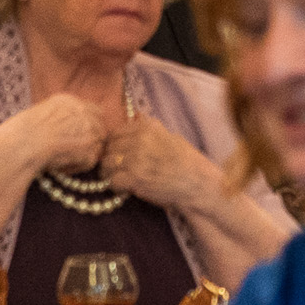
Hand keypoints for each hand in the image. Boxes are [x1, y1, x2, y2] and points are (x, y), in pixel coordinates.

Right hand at [0, 92, 116, 180]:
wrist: (16, 148)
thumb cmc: (17, 137)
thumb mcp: (38, 117)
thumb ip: (58, 120)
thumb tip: (71, 132)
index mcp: (66, 100)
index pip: (93, 110)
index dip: (90, 126)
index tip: (81, 138)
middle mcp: (80, 110)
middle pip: (100, 127)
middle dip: (91, 142)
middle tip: (76, 155)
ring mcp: (86, 127)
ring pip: (96, 146)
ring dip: (81, 156)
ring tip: (60, 162)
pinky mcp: (87, 147)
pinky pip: (90, 162)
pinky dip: (76, 168)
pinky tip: (59, 168)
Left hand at [98, 111, 227, 218]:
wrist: (198, 184)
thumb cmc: (187, 162)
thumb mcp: (171, 136)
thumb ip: (151, 127)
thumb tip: (136, 116)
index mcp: (147, 127)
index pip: (115, 133)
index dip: (115, 146)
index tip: (120, 155)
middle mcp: (139, 139)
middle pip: (108, 148)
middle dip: (110, 160)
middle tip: (118, 170)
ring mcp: (135, 159)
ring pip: (106, 165)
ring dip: (110, 174)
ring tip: (121, 180)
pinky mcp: (134, 178)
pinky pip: (112, 181)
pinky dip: (116, 187)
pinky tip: (126, 189)